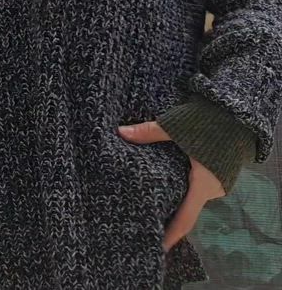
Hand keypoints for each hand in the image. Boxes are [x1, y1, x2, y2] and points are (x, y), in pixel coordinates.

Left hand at [117, 120, 224, 252]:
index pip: (185, 219)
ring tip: (156, 202)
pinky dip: (186, 187)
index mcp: (203, 185)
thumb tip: (121, 132)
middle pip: (189, 209)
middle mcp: (213, 189)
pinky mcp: (220, 172)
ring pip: (194, 196)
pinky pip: (200, 186)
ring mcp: (219, 182)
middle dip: (170, 216)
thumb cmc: (209, 121)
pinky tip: (172, 182)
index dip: (171, 235)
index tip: (158, 247)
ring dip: (178, 199)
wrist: (238, 112)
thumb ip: (149, 132)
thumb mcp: (175, 125)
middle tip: (149, 221)